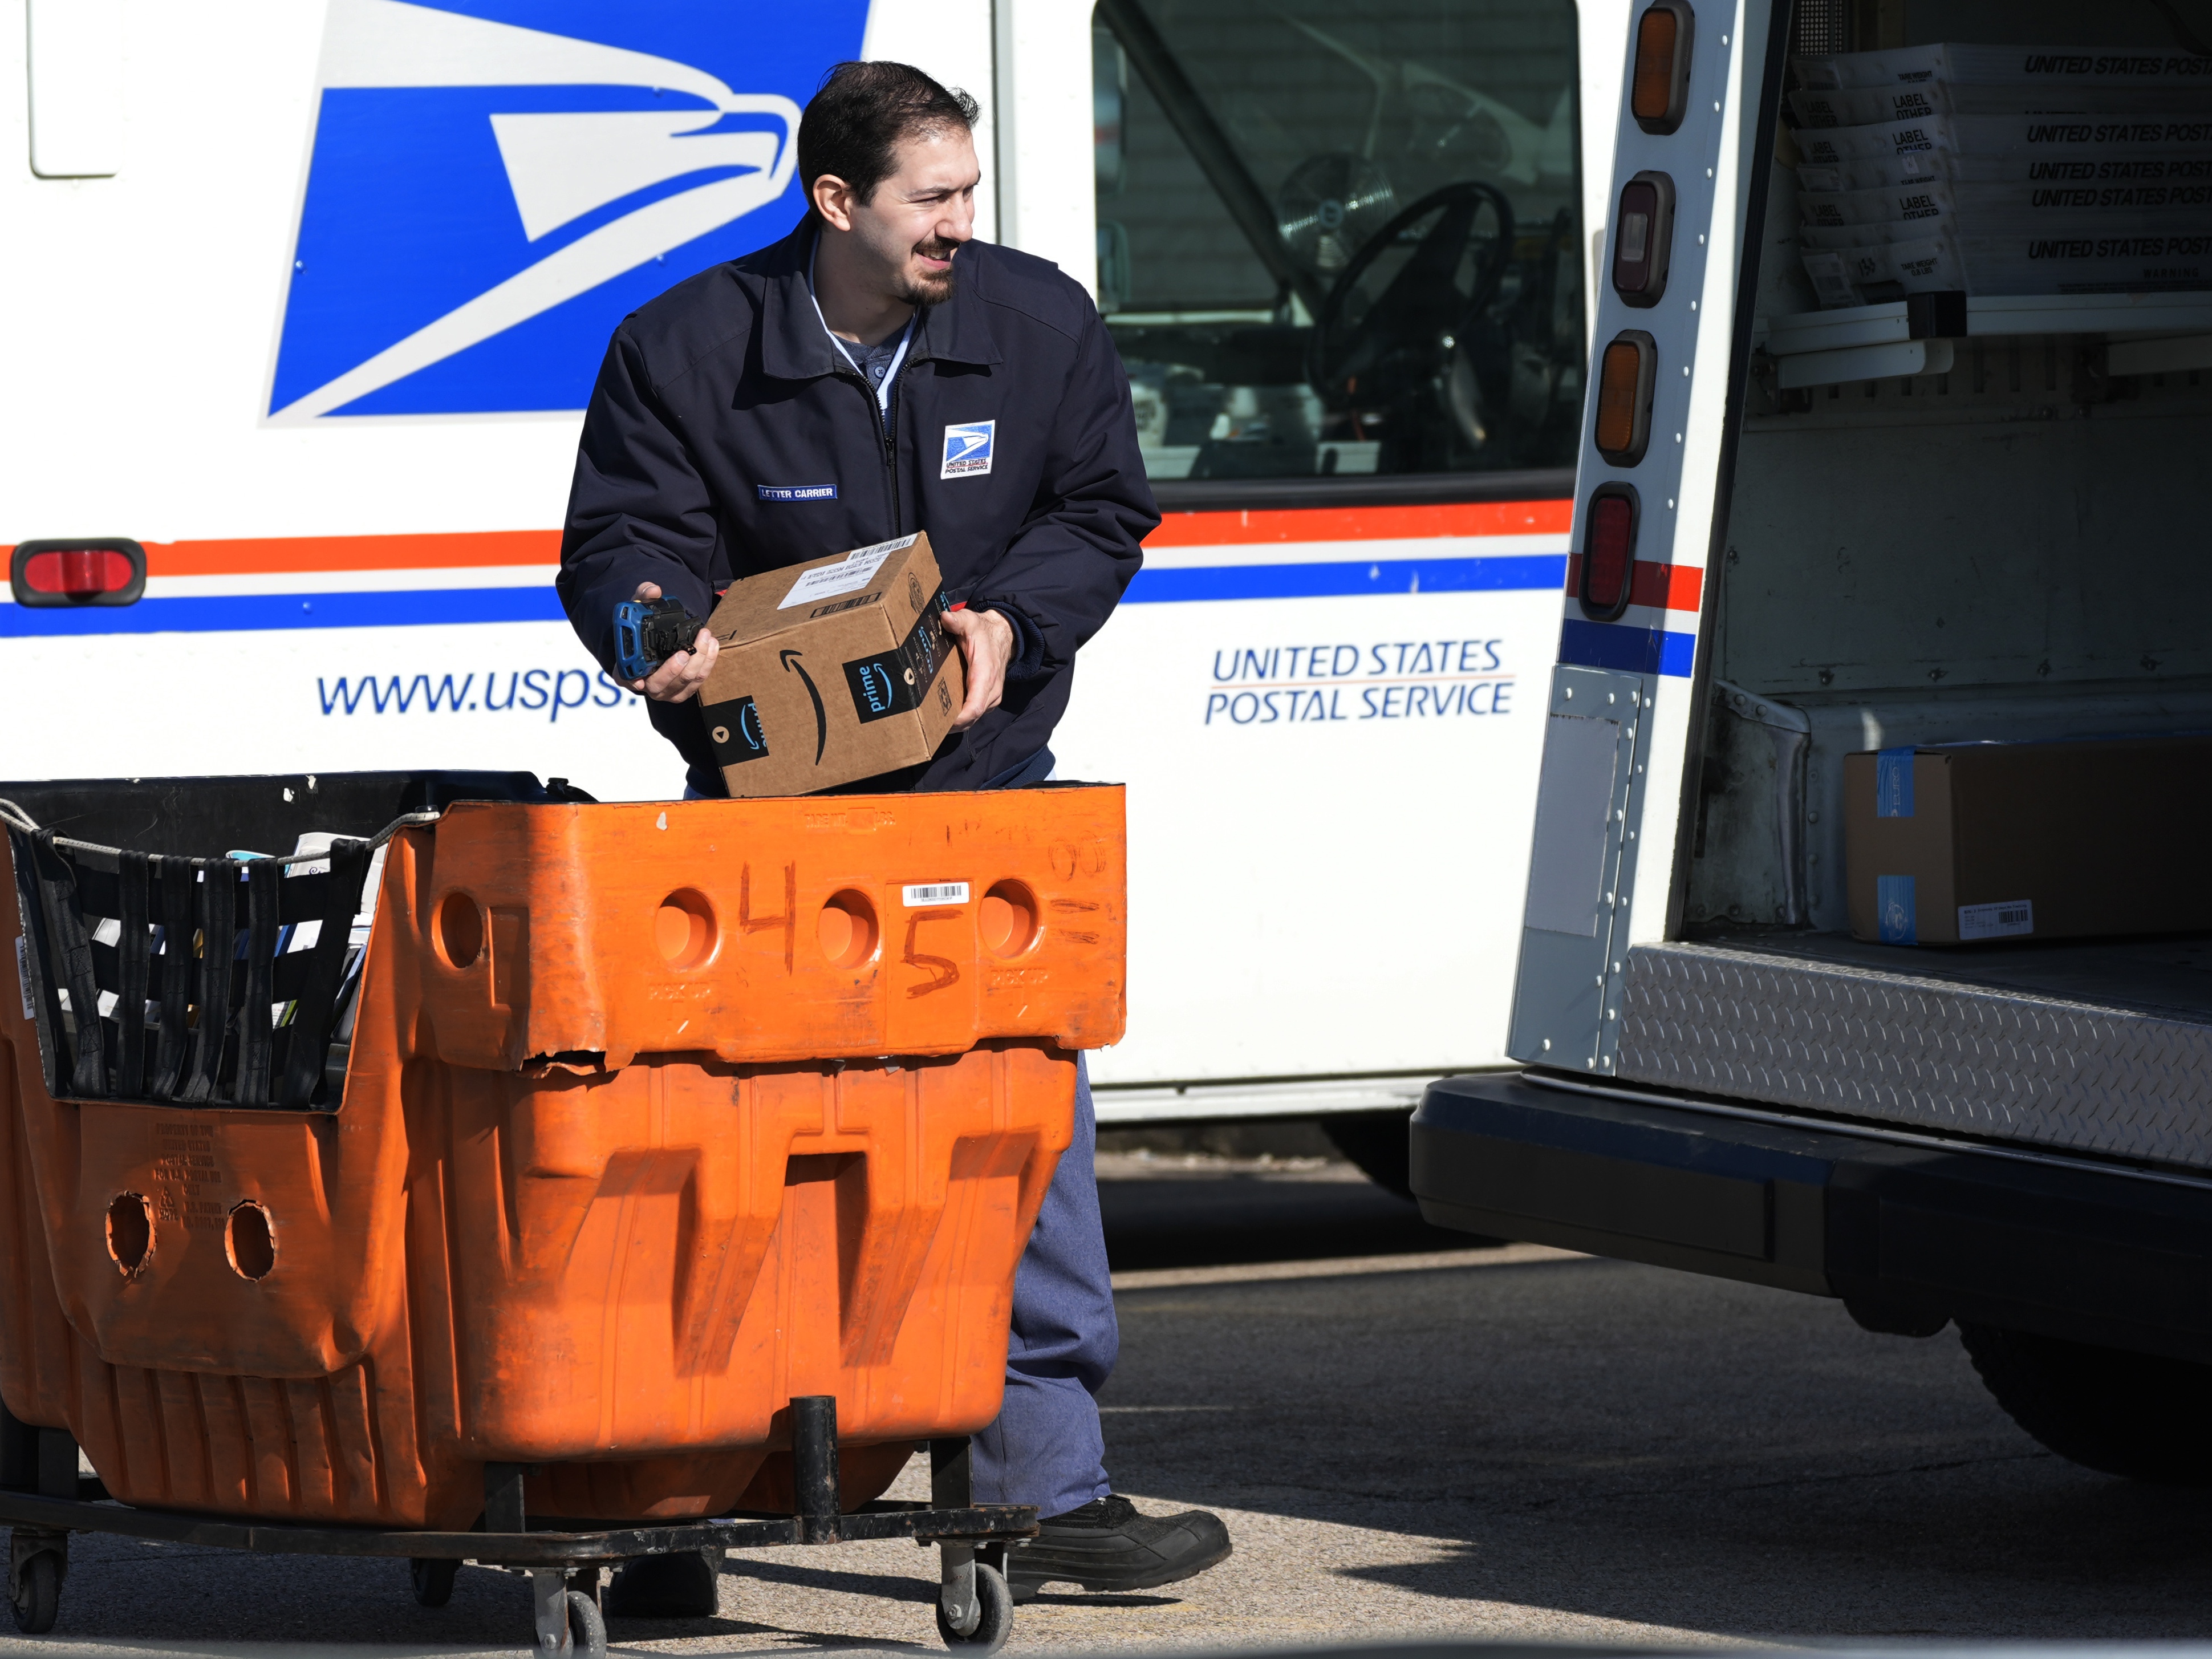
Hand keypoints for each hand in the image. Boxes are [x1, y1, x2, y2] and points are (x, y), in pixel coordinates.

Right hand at [625, 582, 717, 702]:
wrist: (657, 642)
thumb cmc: (643, 630)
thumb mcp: (639, 610)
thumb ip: (643, 598)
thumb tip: (653, 590)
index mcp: (626, 671)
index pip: (628, 679)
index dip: (633, 681)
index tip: (640, 679)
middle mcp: (646, 685)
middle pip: (662, 682)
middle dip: (677, 667)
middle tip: (688, 647)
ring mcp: (666, 691)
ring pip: (685, 681)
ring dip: (699, 660)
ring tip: (705, 637)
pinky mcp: (684, 690)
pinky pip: (699, 681)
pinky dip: (707, 663)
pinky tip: (711, 646)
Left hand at [940, 605, 1012, 731]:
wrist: (1004, 636)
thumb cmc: (984, 631)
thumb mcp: (971, 621)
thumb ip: (958, 620)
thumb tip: (945, 617)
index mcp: (985, 675)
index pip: (975, 706)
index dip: (959, 719)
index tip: (941, 724)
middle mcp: (991, 691)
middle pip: (972, 718)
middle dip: (951, 725)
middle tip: (926, 726)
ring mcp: (990, 697)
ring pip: (973, 719)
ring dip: (955, 723)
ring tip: (930, 724)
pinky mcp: (987, 699)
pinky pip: (974, 714)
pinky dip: (960, 718)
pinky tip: (942, 716)